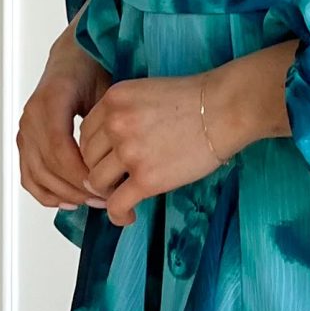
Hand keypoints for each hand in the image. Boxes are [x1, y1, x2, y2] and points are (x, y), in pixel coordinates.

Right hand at [16, 34, 112, 219]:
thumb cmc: (94, 69)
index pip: (60, 149)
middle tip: (106, 200)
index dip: (80, 174)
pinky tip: (68, 202)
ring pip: (37, 175)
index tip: (105, 188)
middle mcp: (31, 116)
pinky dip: (45, 193)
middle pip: (48, 166)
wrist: (73, 57)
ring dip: (65, 194)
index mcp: (51, 100)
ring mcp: (25, 130)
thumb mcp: (107, 88)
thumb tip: (121, 159)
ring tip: (93, 201)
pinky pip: (29, 175)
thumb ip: (109, 120)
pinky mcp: (25, 141)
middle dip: (77, 188)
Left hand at [78, 41, 298, 228]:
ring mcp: (129, 152)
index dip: (94, 151)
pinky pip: (116, 205)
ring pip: (97, 182)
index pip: (85, 133)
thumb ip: (123, 114)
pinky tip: (128, 217)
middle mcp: (115, 124)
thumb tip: (111, 146)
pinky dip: (118, 215)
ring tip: (121, 197)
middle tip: (112, 182)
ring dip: (106, 193)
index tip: (106, 161)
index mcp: (113, 100)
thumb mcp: (146, 93)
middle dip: (98, 172)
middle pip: (87, 158)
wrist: (224, 109)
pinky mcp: (146, 178)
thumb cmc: (195, 100)